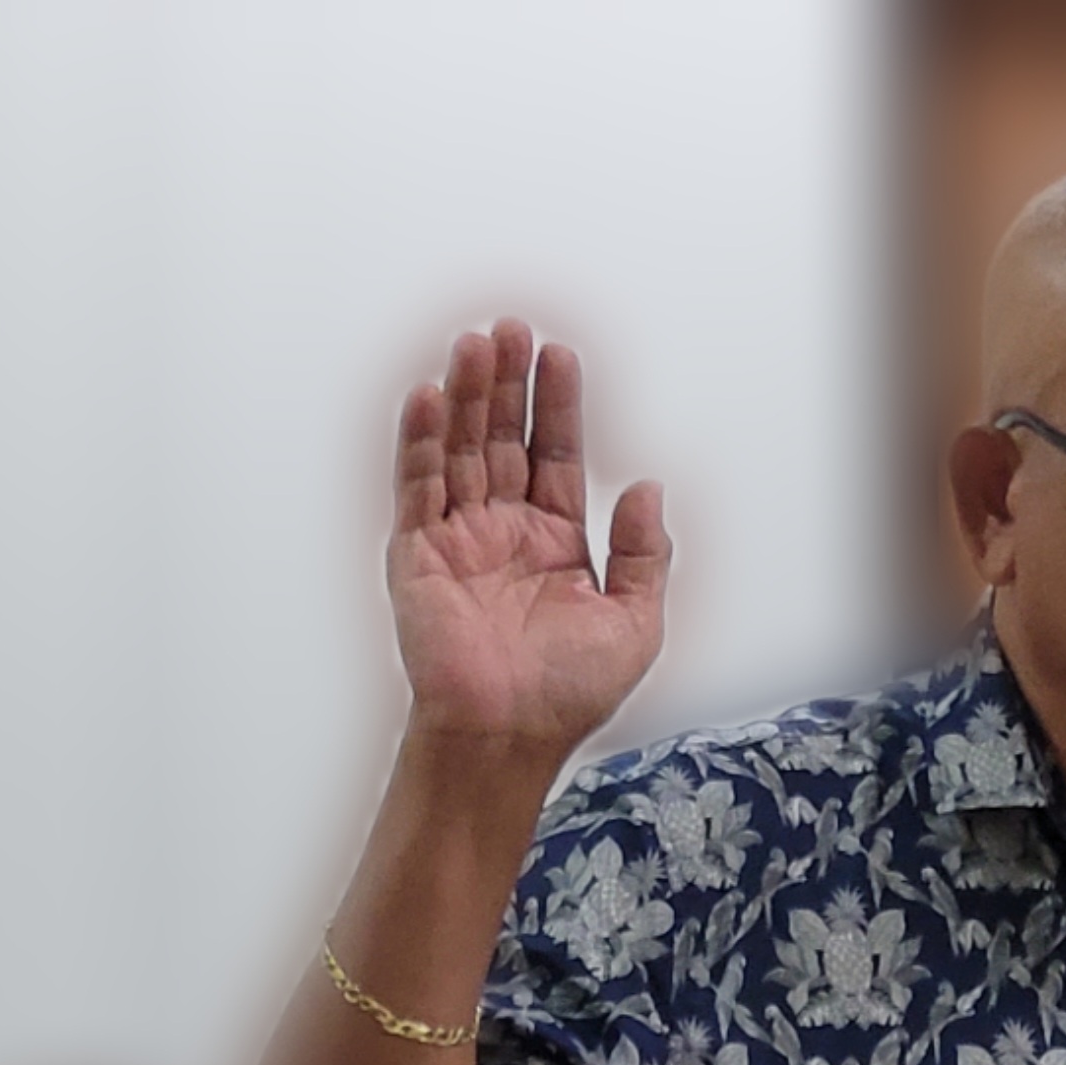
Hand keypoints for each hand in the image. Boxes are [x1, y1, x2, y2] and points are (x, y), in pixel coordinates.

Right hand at [387, 318, 672, 758]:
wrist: (511, 734)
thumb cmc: (569, 693)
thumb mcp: (635, 621)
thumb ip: (643, 552)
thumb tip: (647, 488)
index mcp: (555, 544)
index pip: (554, 456)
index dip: (558, 406)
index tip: (562, 357)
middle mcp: (504, 533)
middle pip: (504, 440)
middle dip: (508, 385)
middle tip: (512, 330)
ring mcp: (458, 540)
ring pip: (461, 452)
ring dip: (467, 398)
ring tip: (475, 345)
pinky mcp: (417, 556)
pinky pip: (418, 488)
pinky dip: (423, 443)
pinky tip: (434, 399)